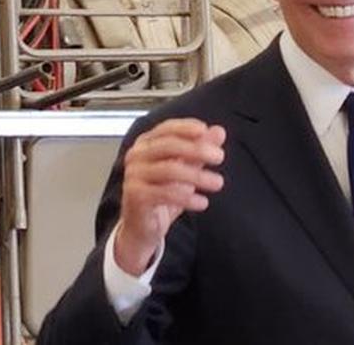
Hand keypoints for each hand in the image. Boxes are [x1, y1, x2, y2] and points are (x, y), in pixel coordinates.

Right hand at [113, 118, 226, 274]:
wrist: (144, 226)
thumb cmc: (163, 192)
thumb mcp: (187, 168)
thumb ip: (200, 149)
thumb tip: (219, 132)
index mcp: (146, 144)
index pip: (166, 129)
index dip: (185, 127)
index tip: (205, 130)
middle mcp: (137, 156)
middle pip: (168, 146)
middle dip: (197, 149)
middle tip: (219, 156)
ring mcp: (134, 175)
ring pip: (169, 170)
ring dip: (198, 176)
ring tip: (218, 183)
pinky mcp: (136, 196)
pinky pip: (165, 194)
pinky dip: (188, 198)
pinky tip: (203, 202)